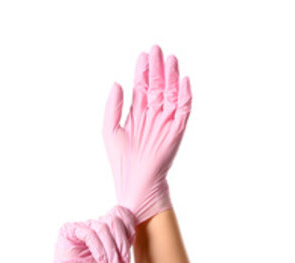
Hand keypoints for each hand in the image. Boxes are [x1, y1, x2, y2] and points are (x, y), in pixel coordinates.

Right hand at [37, 206, 136, 262]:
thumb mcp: (117, 257)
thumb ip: (124, 241)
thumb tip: (133, 228)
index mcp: (106, 228)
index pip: (120, 215)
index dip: (129, 229)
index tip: (128, 253)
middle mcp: (94, 224)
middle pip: (114, 220)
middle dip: (121, 242)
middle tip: (122, 262)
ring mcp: (82, 226)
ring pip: (102, 227)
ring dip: (110, 249)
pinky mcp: (69, 230)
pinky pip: (88, 233)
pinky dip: (98, 248)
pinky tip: (100, 260)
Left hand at [103, 45, 192, 222]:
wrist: (135, 182)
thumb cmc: (121, 160)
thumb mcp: (110, 129)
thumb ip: (113, 106)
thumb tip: (116, 82)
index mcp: (138, 113)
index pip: (142, 86)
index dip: (143, 71)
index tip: (143, 55)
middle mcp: (153, 114)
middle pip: (157, 85)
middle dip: (158, 68)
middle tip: (157, 49)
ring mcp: (166, 121)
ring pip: (171, 93)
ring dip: (172, 76)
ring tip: (171, 59)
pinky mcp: (177, 131)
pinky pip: (184, 110)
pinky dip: (184, 96)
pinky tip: (183, 81)